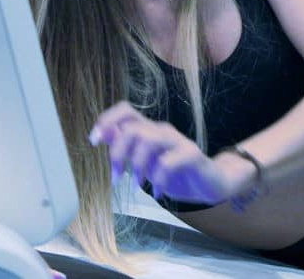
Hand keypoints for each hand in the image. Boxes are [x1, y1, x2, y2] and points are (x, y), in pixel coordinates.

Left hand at [89, 101, 236, 204]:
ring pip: (149, 140)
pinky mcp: (191, 154)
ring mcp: (177, 140)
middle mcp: (161, 130)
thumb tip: (102, 134)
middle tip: (115, 177)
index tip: (93, 141)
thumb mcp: (145, 162)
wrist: (210, 182)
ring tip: (136, 185)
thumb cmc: (175, 173)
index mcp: (148, 130)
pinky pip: (168, 162)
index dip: (106, 120)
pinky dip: (157, 180)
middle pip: (132, 128)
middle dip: (118, 153)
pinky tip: (157, 193)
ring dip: (137, 166)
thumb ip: (126, 147)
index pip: (125, 110)